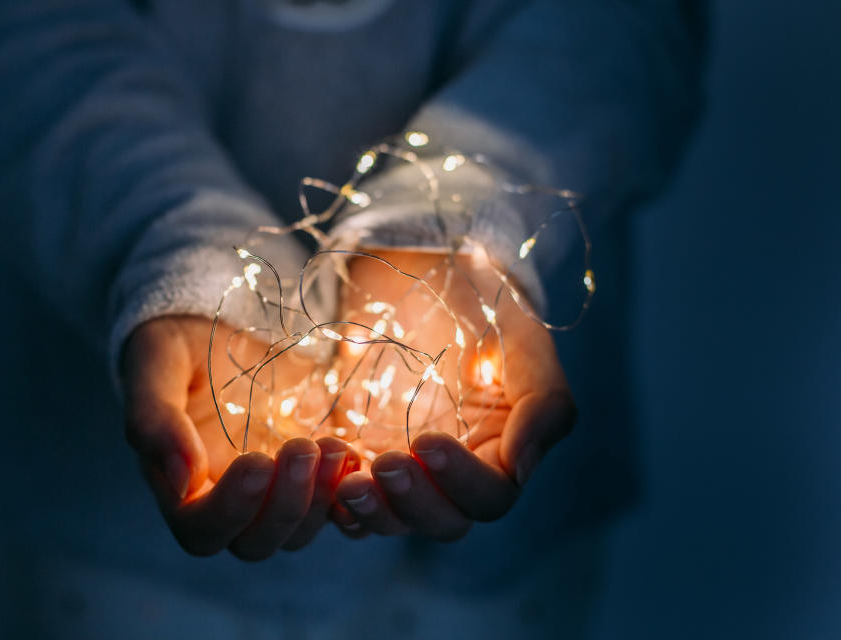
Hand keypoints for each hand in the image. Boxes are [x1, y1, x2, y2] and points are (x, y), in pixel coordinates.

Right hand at [121, 315, 358, 559]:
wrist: (220, 328)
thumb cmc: (178, 349)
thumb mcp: (156, 366)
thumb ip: (154, 421)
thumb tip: (182, 481)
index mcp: (182, 488)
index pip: (202, 531)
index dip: (231, 509)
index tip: (256, 461)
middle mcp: (229, 502)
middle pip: (257, 542)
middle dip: (286, 504)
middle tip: (304, 448)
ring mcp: (273, 493)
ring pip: (300, 532)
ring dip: (321, 498)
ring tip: (336, 447)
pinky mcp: (310, 477)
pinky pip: (335, 506)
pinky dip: (348, 491)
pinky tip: (354, 453)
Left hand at [329, 249, 576, 539]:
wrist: (426, 273)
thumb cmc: (484, 308)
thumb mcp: (525, 345)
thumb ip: (543, 406)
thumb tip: (519, 470)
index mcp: (500, 455)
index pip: (489, 497)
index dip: (461, 481)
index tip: (429, 440)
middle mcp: (453, 475)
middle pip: (441, 521)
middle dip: (413, 501)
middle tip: (385, 462)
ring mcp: (404, 470)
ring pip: (392, 519)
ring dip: (371, 510)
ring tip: (347, 481)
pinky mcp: (358, 455)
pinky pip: (345, 499)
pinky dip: (332, 497)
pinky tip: (323, 470)